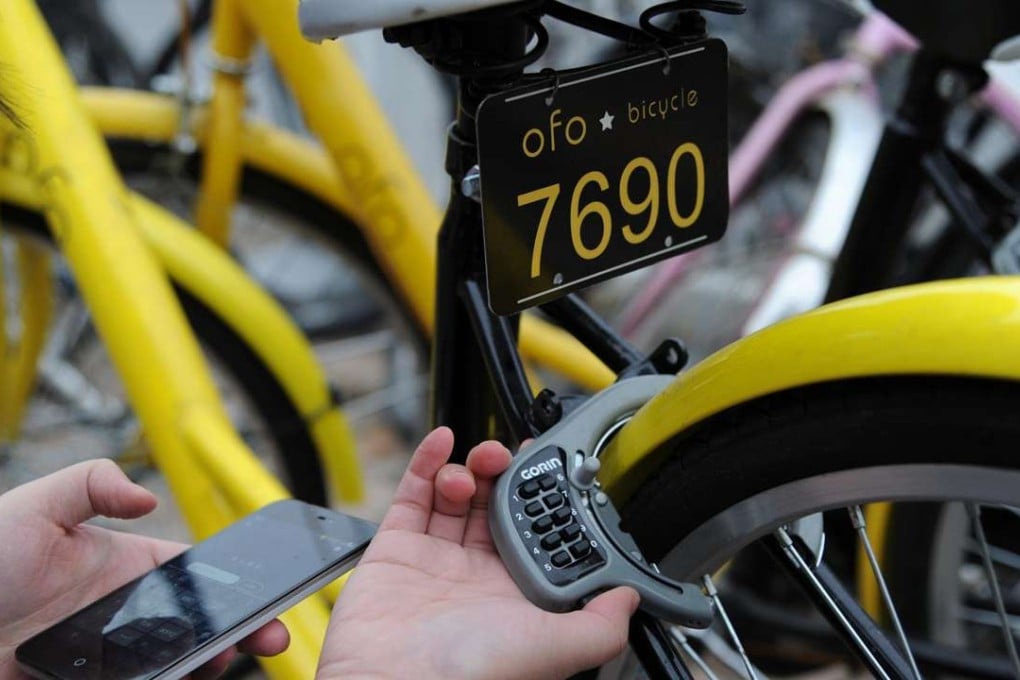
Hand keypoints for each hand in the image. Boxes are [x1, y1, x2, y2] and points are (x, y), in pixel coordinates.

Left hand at [0, 460, 288, 678]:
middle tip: (269, 640)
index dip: (234, 585)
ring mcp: (105, 655)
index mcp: (125, 567)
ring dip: (203, 664)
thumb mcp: (35, 505)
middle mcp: (124, 614)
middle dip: (238, 631)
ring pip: (171, 664)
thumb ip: (91, 483)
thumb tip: (148, 498)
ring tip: (220, 661)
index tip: (264, 593)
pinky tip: (181, 678)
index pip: (194, 577)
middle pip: (196, 626)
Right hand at [317, 427, 638, 679]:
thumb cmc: (470, 677)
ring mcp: (434, 559)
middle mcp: (475, 575)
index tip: (550, 469)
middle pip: (495, 506)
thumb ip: (600, 625)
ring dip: (472, 467)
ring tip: (481, 460)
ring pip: (457, 496)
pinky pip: (413, 495)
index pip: (534, 533)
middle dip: (507, 475)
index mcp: (513, 595)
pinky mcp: (396, 549)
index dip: (542, 500)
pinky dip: (428, 462)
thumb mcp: (555, 648)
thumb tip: (630, 599)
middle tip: (512, 457)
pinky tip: (443, 441)